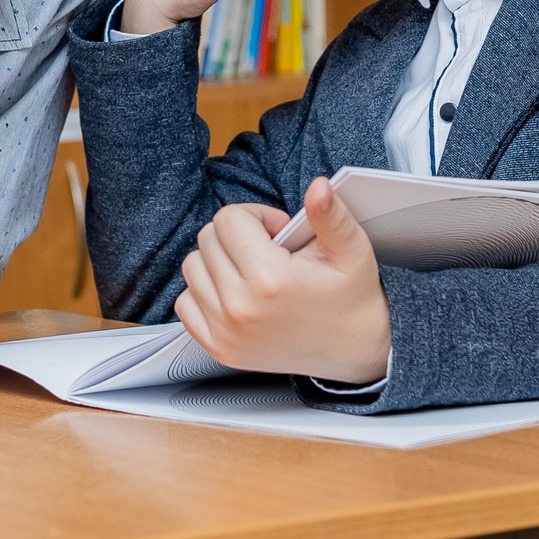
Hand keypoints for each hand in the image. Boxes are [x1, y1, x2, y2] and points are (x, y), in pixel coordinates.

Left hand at [174, 179, 390, 383]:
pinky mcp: (219, 348)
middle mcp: (240, 307)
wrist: (352, 352)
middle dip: (237, 235)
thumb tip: (318, 186)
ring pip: (192, 267)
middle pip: (207, 239)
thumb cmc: (351, 299)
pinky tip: (235, 293)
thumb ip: (330, 215)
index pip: (229, 219)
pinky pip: (186, 303)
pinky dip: (204, 292)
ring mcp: (226, 331)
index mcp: (270, 279)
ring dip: (218, 261)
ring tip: (253, 271)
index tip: (278, 232)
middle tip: (270, 251)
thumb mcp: (351, 250)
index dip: (256, 216)